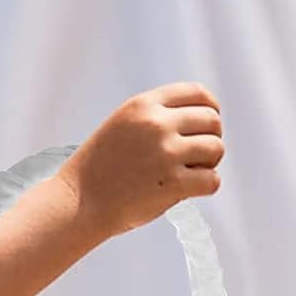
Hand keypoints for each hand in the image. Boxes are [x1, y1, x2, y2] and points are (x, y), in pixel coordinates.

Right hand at [60, 82, 224, 237]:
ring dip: (209, 163)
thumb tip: (202, 118)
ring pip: (216, 149)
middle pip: (212, 121)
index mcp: (143, 105)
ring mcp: (166, 153)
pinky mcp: (173, 183)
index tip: (209, 124)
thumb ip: (156, 115)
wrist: (79, 201)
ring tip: (191, 172)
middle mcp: (157, 124)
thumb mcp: (123, 124)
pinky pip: (212, 180)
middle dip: (210, 138)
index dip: (211, 109)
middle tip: (197, 155)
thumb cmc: (101, 168)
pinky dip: (206, 186)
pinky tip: (190, 189)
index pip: (198, 93)